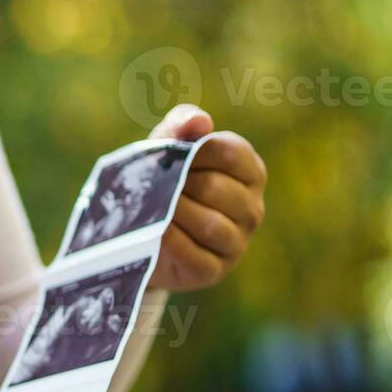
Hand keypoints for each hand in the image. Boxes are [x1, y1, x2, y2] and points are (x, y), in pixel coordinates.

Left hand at [148, 104, 267, 291]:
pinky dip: (172, 242)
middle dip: (181, 184)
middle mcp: (252, 208)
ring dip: (176, 213)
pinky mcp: (214, 270)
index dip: (195, 151)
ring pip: (211, 224)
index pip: (230, 152)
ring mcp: (236, 242)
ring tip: (153, 207)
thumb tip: (200, 120)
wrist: (140, 235)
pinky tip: (156, 232)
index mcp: (249, 172)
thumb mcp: (167, 150)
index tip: (171, 155)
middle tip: (155, 185)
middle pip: (218, 188)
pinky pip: (196, 255)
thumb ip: (181, 125)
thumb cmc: (163, 183)